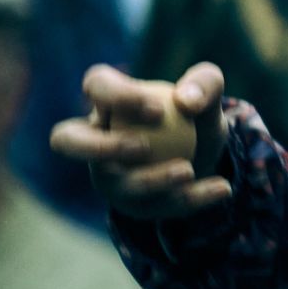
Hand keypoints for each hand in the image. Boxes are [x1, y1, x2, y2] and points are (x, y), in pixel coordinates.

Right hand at [49, 62, 232, 219]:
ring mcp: (106, 173)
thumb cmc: (196, 112)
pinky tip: (221, 188)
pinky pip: (154, 206)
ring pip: (115, 184)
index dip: (116, 96)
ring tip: (188, 171)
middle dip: (97, 147)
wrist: (205, 150)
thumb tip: (186, 101)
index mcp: (109, 99)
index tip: (157, 109)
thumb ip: (205, 83)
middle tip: (141, 148)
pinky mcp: (127, 203)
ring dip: (151, 181)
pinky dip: (189, 198)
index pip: (97, 84)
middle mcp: (95, 136)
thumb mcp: (208, 93)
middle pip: (66, 140)